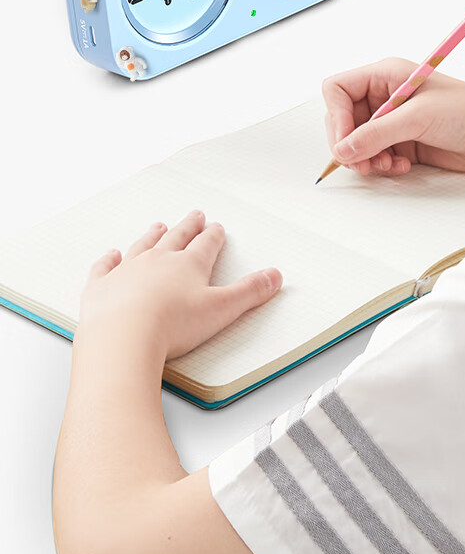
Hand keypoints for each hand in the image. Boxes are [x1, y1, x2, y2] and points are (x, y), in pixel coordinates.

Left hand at [78, 210, 282, 360]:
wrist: (122, 337)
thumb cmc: (171, 325)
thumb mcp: (221, 310)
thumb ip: (249, 292)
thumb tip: (274, 277)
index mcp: (188, 265)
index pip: (205, 245)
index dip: (213, 236)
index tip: (216, 228)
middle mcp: (157, 261)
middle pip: (176, 238)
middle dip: (188, 227)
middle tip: (194, 216)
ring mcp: (127, 271)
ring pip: (142, 246)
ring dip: (152, 236)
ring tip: (159, 226)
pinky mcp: (101, 287)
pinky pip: (105, 267)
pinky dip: (108, 260)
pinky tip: (111, 254)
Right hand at [322, 57, 464, 177]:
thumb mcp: (418, 117)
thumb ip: (377, 133)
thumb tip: (344, 149)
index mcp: (386, 75)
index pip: (338, 90)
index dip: (337, 117)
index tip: (346, 141)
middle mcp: (386, 96)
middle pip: (344, 119)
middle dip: (350, 143)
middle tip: (362, 162)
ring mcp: (394, 120)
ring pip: (358, 142)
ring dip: (366, 158)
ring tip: (385, 165)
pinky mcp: (404, 142)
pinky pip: (375, 156)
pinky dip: (381, 165)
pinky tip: (400, 166)